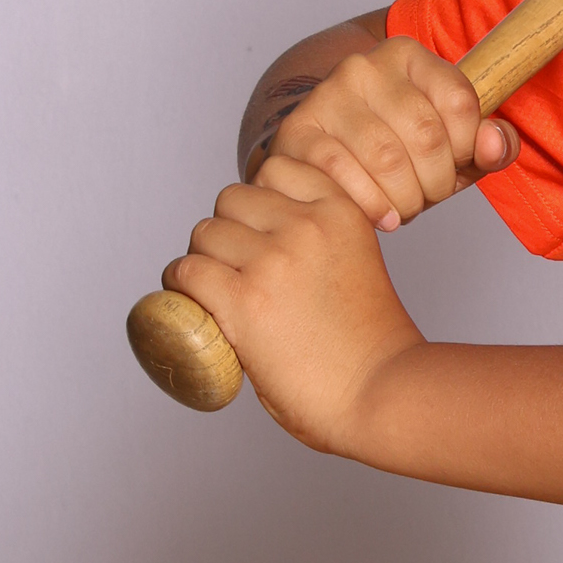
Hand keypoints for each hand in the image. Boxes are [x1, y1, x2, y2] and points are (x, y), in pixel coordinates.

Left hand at [163, 156, 423, 452]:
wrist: (382, 393)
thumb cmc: (373, 345)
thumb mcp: (359, 262)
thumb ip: (322, 241)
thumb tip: (268, 239)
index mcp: (341, 212)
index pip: (276, 168)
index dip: (260, 199)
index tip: (261, 230)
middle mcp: (306, 227)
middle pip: (230, 200)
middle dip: (228, 231)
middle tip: (235, 271)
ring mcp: (272, 262)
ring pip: (203, 235)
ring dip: (202, 260)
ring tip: (215, 292)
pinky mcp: (242, 301)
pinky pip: (186, 272)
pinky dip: (181, 288)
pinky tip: (193, 305)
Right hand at [256, 38, 518, 228]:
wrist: (324, 151)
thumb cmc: (397, 149)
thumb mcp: (453, 145)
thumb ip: (489, 144)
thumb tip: (495, 143)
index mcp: (408, 56)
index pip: (459, 102)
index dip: (468, 147)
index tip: (457, 164)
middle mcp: (365, 66)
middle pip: (425, 134)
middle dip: (437, 181)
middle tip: (429, 196)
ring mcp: (327, 95)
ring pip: (386, 157)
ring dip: (406, 198)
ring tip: (405, 207)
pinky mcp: (298, 131)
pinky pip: (343, 172)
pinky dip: (371, 204)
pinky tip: (381, 216)